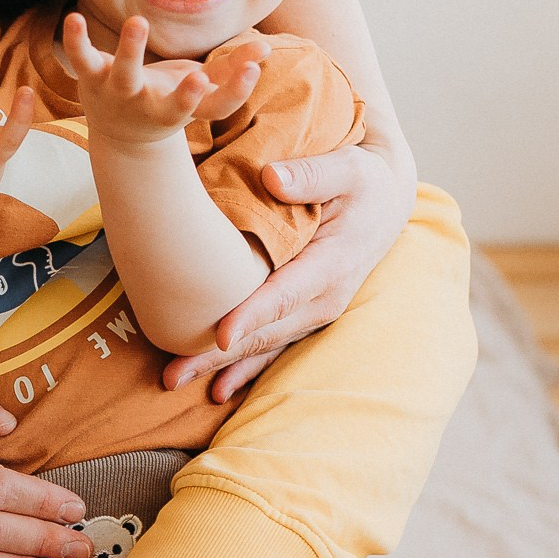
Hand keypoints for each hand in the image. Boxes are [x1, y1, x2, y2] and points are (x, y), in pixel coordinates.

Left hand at [62, 15, 264, 149]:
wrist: (119, 132)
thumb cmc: (170, 100)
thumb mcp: (202, 89)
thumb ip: (233, 69)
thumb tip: (266, 48)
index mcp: (182, 113)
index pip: (215, 108)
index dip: (236, 92)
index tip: (254, 70)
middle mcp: (151, 109)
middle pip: (168, 107)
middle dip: (184, 94)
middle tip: (198, 74)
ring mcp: (119, 95)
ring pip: (124, 76)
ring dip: (131, 51)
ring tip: (138, 22)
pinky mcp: (92, 79)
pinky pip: (82, 60)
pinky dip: (76, 41)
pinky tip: (73, 18)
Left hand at [160, 129, 416, 403]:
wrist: (385, 203)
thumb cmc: (361, 181)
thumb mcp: (347, 167)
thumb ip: (311, 174)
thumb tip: (272, 177)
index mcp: (333, 263)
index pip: (286, 293)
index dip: (253, 315)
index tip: (220, 334)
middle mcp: (325, 298)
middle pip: (266, 332)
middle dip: (218, 355)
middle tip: (173, 373)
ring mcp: (315, 312)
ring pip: (264, 346)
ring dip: (220, 366)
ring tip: (176, 382)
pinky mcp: (305, 316)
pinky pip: (272, 348)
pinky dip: (243, 370)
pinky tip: (215, 390)